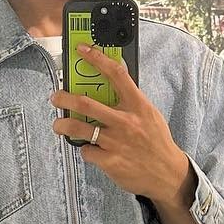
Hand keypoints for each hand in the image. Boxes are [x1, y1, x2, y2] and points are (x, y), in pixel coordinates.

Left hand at [51, 46, 190, 202]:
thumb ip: (130, 101)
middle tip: (56, 97)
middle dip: (64, 98)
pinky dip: (85, 149)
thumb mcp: (149, 115)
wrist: (167, 173)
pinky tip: (92, 150)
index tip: (82, 50)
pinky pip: (86, 151)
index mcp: (138, 105)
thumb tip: (107, 86)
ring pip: (78, 129)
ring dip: (63, 125)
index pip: (116, 74)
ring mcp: (116, 142)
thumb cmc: (156, 142)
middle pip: (86, 103)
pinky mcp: (110, 161)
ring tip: (59, 125)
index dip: (97, 58)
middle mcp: (126, 121)